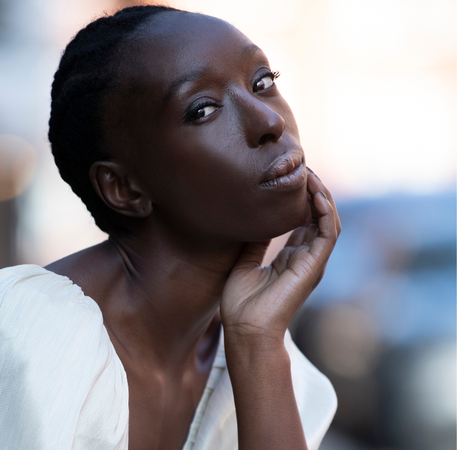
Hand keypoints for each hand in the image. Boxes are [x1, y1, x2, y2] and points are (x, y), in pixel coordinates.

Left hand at [220, 168, 340, 344]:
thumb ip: (254, 243)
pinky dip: (326, 212)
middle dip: (312, 192)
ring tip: (310, 174)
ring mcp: (312, 263)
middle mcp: (305, 259)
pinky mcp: (314, 266)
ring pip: (328, 221)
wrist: (245, 329)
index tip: (289, 178)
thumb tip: (253, 219)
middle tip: (302, 168)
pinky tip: (316, 194)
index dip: (299, 200)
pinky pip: (328, 233)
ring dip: (322, 196)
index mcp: (290, 259)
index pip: (303, 223)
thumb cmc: (241, 304)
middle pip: (318, 218)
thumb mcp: (244, 263)